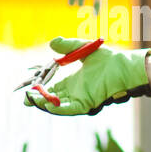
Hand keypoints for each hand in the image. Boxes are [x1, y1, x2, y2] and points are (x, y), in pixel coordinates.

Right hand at [23, 37, 150, 115]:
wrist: (124, 66)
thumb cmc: (109, 59)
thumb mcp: (83, 49)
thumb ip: (68, 46)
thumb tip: (52, 43)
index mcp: (74, 81)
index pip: (53, 88)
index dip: (40, 90)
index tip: (28, 89)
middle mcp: (76, 91)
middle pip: (53, 98)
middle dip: (39, 100)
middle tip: (26, 99)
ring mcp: (82, 98)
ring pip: (60, 105)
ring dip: (46, 104)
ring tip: (33, 101)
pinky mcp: (89, 102)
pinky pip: (72, 108)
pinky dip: (60, 108)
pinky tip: (49, 105)